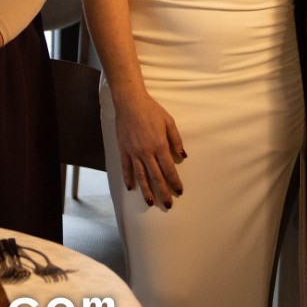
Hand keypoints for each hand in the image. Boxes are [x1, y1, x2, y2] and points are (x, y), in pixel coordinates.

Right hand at [112, 90, 184, 207]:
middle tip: (168, 204)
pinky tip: (131, 188)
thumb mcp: (169, 122)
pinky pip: (126, 167)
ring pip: (141, 175)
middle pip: (156, 176)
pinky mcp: (123, 149)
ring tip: (150, 202)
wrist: (130, 102)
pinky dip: (128, 178)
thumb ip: (176, 140)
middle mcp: (146, 152)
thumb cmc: (151, 110)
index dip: (174, 181)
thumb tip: (182, 155)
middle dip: (163, 192)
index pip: (169, 169)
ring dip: (146, 190)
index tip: (179, 191)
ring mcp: (133, 152)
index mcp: (159, 146)